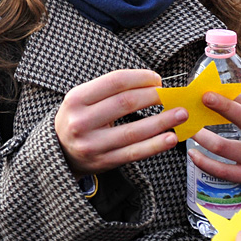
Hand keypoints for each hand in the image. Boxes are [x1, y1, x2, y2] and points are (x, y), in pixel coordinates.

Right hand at [54, 69, 180, 176]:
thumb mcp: (82, 99)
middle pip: (125, 103)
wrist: (59, 151)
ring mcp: (92, 144)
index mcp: (76, 99)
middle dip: (154, 96)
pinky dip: (155, 145)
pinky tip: (171, 138)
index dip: (140, 78)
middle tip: (171, 95)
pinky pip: (134, 153)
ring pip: (133, 131)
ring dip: (162, 121)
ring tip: (181, 114)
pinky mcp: (104, 162)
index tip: (157, 79)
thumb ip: (110, 90)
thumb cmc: (78, 119)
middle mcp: (81, 121)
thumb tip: (152, 83)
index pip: (115, 81)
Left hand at [190, 91, 240, 205]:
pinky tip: (193, 154)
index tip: (210, 89)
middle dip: (223, 107)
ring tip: (191, 129)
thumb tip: (221, 94)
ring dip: (203, 137)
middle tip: (203, 98)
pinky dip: (205, 163)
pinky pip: (224, 171)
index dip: (230, 96)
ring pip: (225, 147)